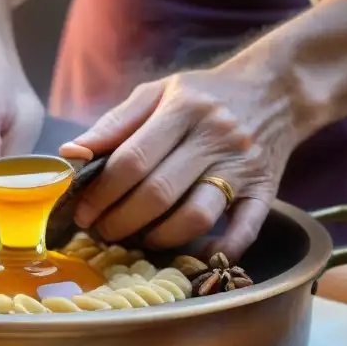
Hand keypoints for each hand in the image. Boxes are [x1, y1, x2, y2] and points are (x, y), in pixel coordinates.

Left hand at [60, 0, 346, 260]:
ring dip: (159, 238)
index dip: (100, 192)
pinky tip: (194, 256)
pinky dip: (219, 250)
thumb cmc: (204, 95)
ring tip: (139, 239)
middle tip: (102, 231)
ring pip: (196, 216)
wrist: (276, 89)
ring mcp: (242, 167)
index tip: (81, 210)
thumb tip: (70, 155)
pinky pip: (244, 230)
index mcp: (183, 108)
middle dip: (120, 220)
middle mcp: (214, 137)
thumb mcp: (158, 94)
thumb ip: (114, 124)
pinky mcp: (266, 190)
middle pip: (158, 193)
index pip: (132, 160)